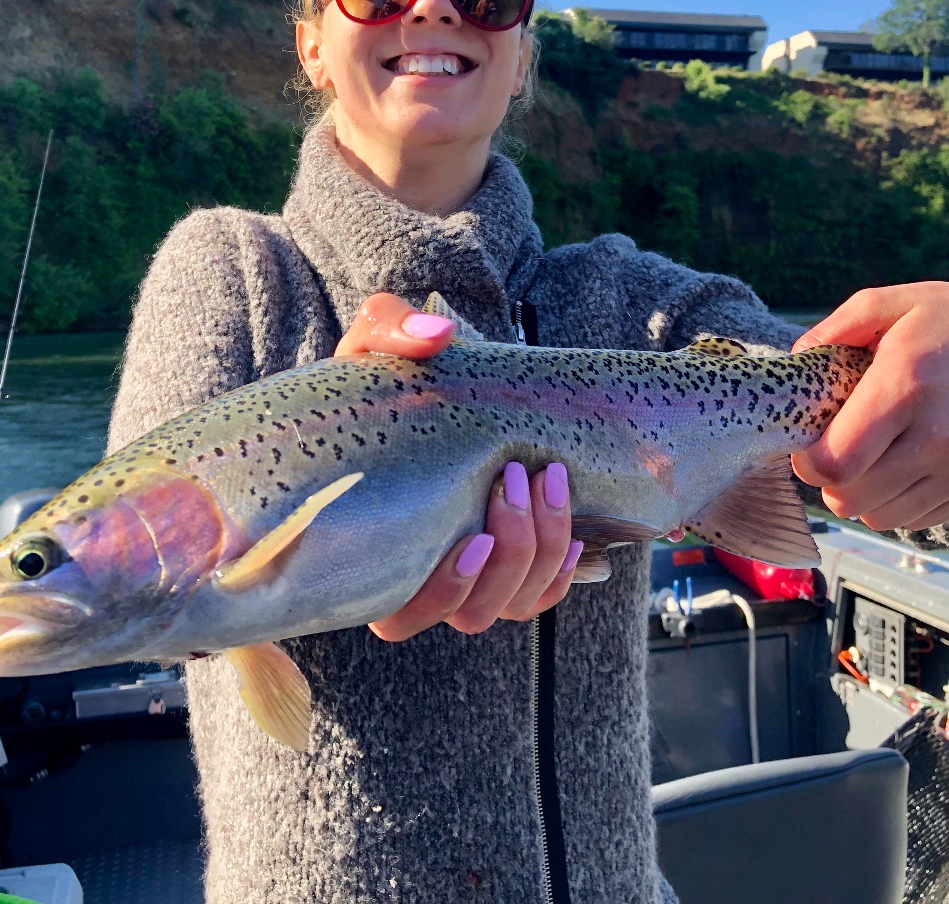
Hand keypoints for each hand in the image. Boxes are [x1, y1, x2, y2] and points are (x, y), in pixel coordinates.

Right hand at [333, 294, 579, 640]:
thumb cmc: (386, 378)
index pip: (399, 617)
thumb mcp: (373, 343)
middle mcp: (419, 577)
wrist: (425, 389)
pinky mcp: (507, 565)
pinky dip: (561, 572)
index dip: (443, 590)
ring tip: (550, 479)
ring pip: (511, 605)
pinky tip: (575, 532)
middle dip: (513, 553)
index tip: (476, 538)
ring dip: (542, 552)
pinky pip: (539, 596)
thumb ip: (389, 330)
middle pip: (472, 613)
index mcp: (373, 551)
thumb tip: (435, 338)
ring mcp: (468, 577)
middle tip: (519, 475)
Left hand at [790, 280, 948, 531]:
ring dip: (859, 495)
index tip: (809, 441)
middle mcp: (939, 434)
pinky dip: (893, 505)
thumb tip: (797, 360)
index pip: (836, 461)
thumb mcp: (892, 302)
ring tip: (865, 458)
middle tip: (834, 448)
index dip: (807, 460)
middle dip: (827, 479)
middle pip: (850, 497)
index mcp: (907, 384)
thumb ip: (835, 328)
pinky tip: (895, 468)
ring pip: (879, 517)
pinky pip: (914, 521)